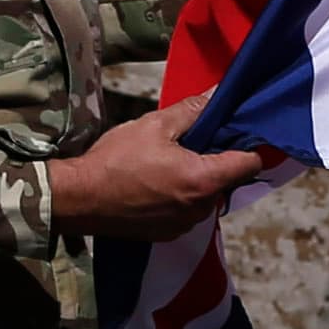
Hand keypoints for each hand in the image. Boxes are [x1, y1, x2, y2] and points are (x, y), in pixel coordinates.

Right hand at [48, 105, 288, 242]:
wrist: (78, 199)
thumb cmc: (116, 159)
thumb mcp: (155, 125)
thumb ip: (193, 111)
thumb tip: (219, 93)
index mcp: (204, 180)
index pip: (250, 164)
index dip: (247, 145)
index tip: (236, 132)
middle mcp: (201, 209)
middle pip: (228, 181)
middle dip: (217, 162)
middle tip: (193, 143)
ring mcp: (185, 226)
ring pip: (207, 197)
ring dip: (198, 181)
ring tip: (171, 163)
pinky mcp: (168, 235)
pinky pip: (188, 212)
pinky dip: (182, 198)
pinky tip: (158, 184)